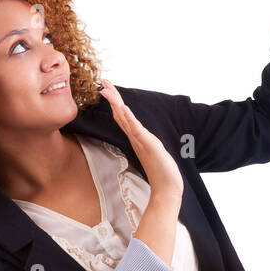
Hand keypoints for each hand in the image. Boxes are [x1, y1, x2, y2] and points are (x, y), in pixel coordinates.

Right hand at [99, 79, 183, 202]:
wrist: (166, 188)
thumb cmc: (161, 172)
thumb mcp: (153, 152)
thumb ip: (145, 143)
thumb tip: (141, 138)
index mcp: (136, 138)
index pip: (123, 117)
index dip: (115, 102)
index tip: (107, 88)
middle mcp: (136, 138)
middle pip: (120, 114)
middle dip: (112, 97)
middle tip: (103, 82)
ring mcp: (141, 142)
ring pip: (125, 120)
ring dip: (116, 104)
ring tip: (107, 90)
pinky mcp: (148, 146)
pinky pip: (137, 130)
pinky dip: (130, 119)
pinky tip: (123, 108)